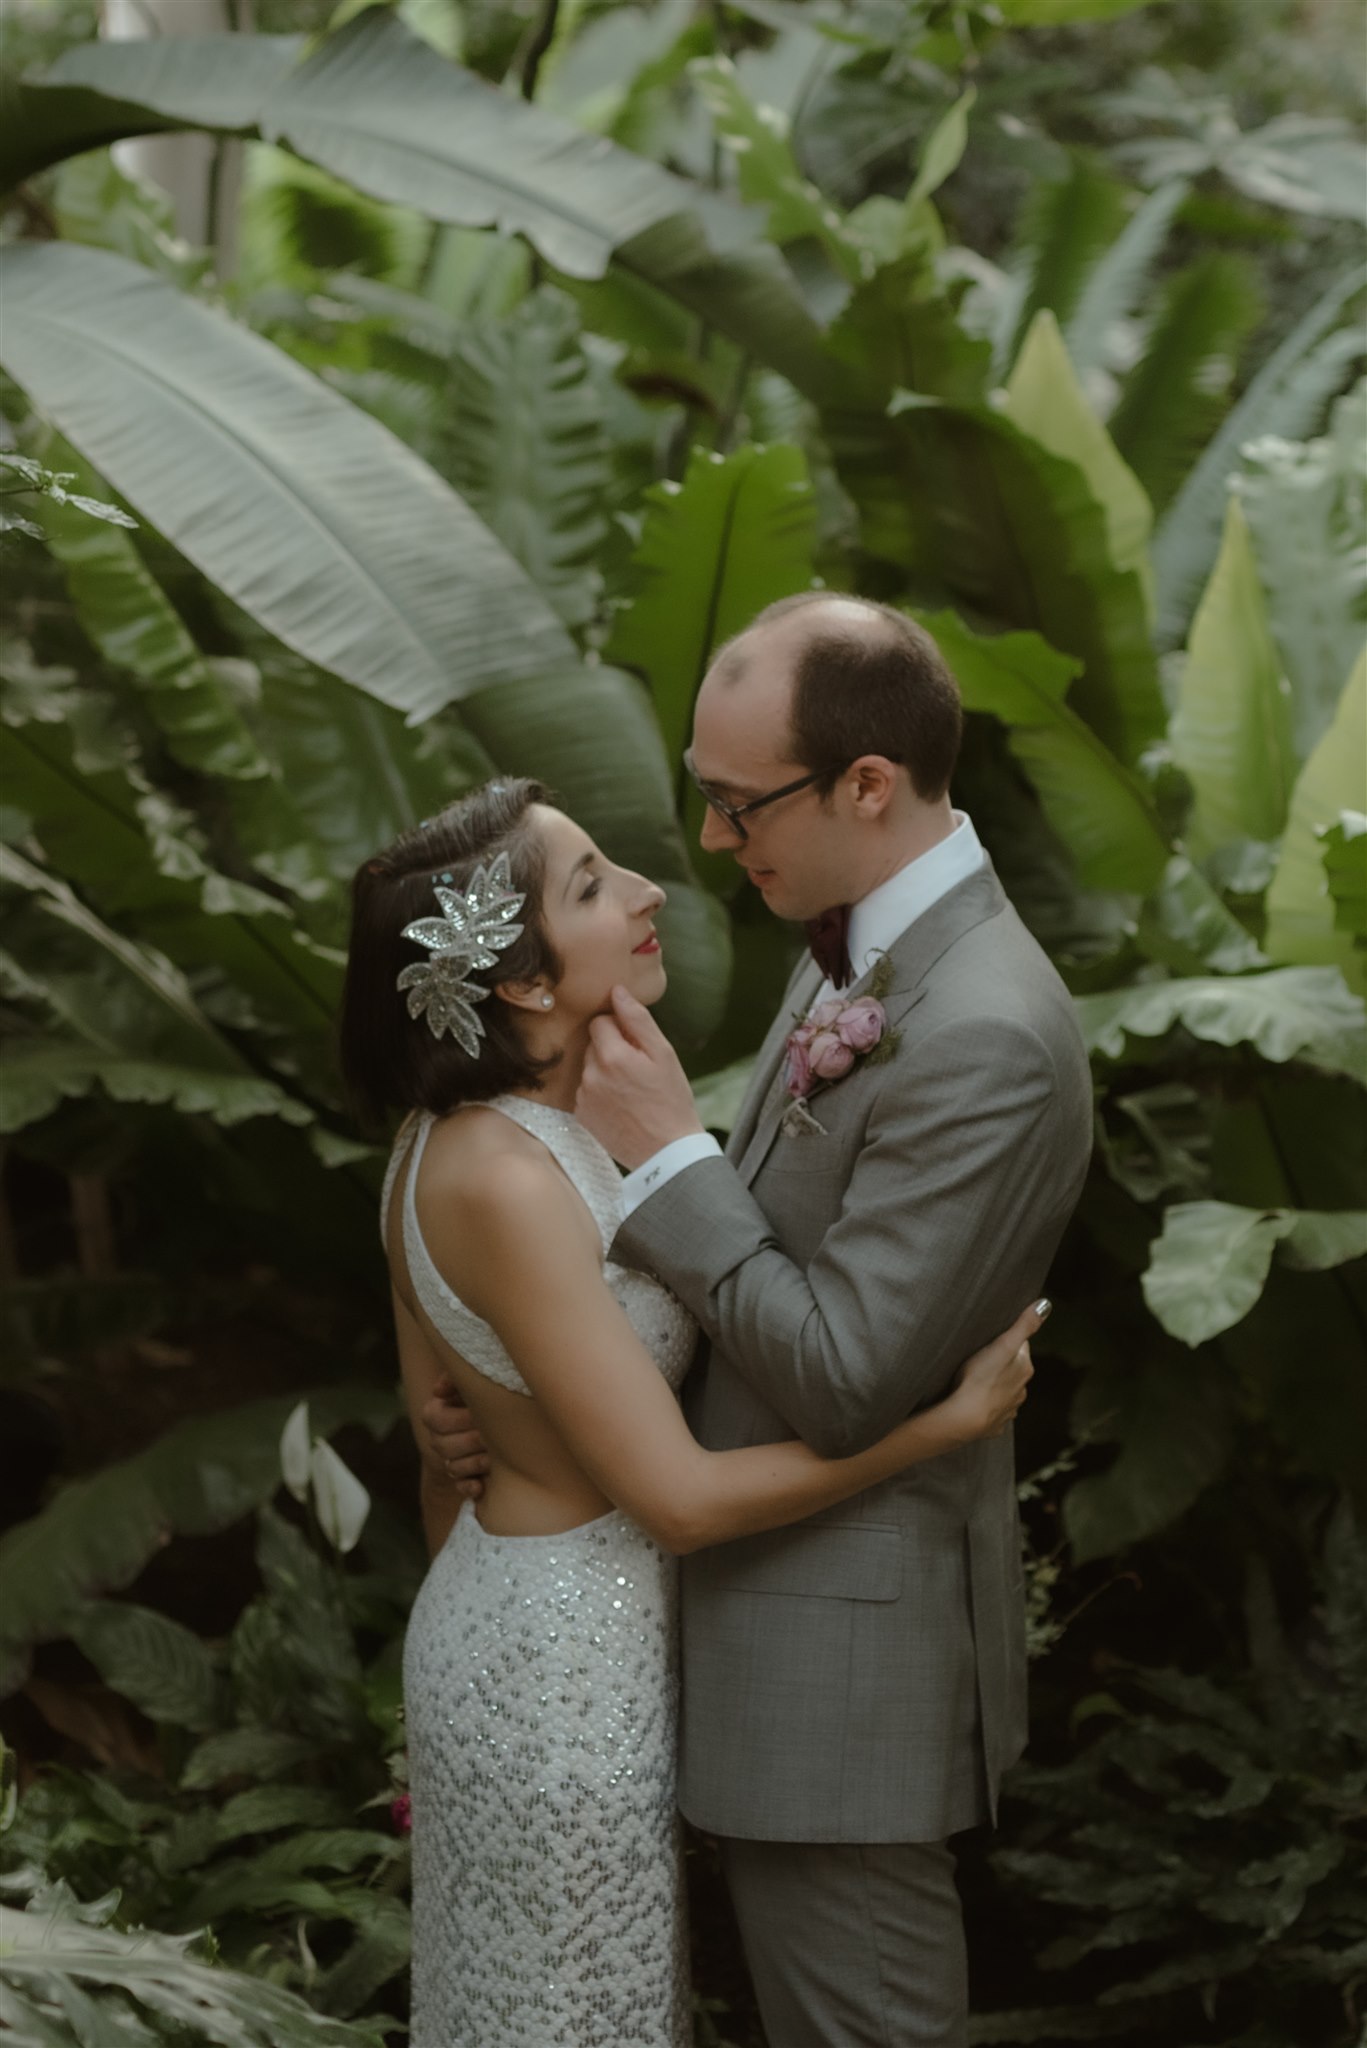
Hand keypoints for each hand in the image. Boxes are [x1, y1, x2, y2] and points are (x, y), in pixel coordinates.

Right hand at [420, 1380, 489, 1499]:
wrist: (500, 1420)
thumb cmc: (484, 1395)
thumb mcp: (468, 1382)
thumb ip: (455, 1378)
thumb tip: (438, 1391)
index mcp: (435, 1413)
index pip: (435, 1420)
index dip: (459, 1419)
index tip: (480, 1416)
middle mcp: (438, 1439)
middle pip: (444, 1445)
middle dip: (471, 1441)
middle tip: (492, 1438)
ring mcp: (450, 1461)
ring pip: (453, 1467)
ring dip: (474, 1463)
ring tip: (493, 1458)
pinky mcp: (464, 1479)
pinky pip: (460, 1488)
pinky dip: (469, 1488)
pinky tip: (481, 1485)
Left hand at [575, 985, 703, 1170]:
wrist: (666, 1152)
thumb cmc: (671, 1101)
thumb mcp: (664, 1055)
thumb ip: (638, 1020)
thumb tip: (617, 991)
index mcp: (612, 1056)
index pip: (600, 1021)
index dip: (621, 1029)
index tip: (638, 1046)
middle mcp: (591, 1075)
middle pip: (593, 1044)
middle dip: (612, 1049)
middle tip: (638, 1070)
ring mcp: (583, 1097)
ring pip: (590, 1068)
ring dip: (605, 1072)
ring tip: (631, 1091)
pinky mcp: (581, 1115)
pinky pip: (586, 1091)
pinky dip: (600, 1093)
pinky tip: (621, 1105)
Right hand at [951, 1299, 1048, 1439]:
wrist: (965, 1418)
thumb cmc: (981, 1377)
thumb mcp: (1003, 1345)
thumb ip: (1024, 1325)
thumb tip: (1046, 1305)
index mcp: (1024, 1368)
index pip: (1021, 1347)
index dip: (1007, 1340)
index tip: (994, 1337)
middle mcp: (1022, 1389)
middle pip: (1013, 1369)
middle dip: (1002, 1363)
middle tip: (982, 1356)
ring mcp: (1009, 1408)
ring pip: (1005, 1390)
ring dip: (995, 1384)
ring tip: (977, 1379)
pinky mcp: (995, 1424)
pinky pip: (993, 1410)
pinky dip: (988, 1405)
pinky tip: (977, 1401)